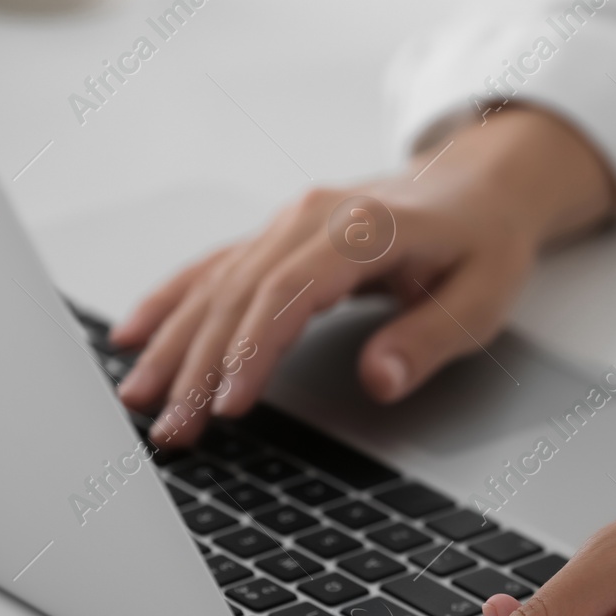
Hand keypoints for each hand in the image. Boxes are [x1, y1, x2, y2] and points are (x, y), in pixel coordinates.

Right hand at [111, 107, 615, 446]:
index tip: (229, 405)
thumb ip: (427, 340)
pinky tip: (132, 337)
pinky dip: (170, 302)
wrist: (479, 187)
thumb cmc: (483, 244)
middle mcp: (312, 216)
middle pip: (239, 294)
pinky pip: (212, 269)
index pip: (289, 294)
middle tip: (171, 428)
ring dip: (174, 344)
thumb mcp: (481, 299)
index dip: (254, 351)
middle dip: (198, 365)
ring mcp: (287, 223)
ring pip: (216, 285)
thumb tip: (379, 380)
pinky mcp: (275, 238)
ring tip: (139, 400)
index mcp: (362, 228)